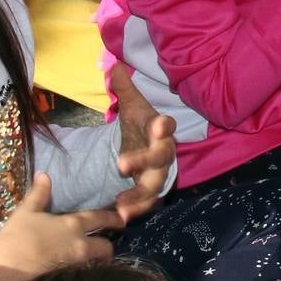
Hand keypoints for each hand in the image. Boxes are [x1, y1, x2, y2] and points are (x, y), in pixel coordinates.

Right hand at [0, 173, 120, 280]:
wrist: (1, 273)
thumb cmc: (14, 240)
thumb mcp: (25, 213)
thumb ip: (38, 195)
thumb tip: (44, 175)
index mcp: (72, 224)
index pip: (101, 218)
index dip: (113, 218)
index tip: (122, 220)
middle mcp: (80, 245)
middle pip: (106, 247)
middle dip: (108, 248)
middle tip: (105, 248)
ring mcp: (76, 267)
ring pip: (97, 266)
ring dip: (97, 265)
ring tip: (92, 266)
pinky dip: (85, 280)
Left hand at [111, 63, 176, 222]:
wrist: (146, 148)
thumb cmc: (140, 126)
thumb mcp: (131, 106)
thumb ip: (124, 88)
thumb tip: (113, 65)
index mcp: (161, 129)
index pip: (166, 126)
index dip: (164, 126)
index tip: (159, 124)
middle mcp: (164, 152)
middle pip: (160, 158)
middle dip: (143, 161)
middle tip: (120, 165)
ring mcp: (159, 173)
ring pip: (155, 185)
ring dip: (139, 196)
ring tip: (121, 206)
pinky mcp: (151, 190)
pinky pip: (148, 202)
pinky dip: (136, 209)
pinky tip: (120, 216)